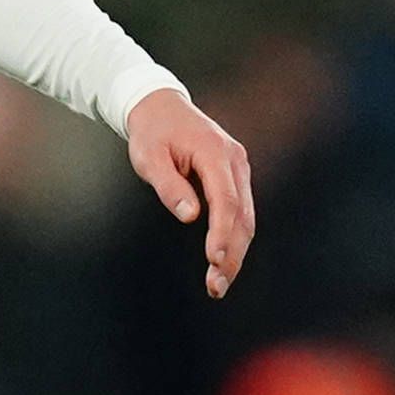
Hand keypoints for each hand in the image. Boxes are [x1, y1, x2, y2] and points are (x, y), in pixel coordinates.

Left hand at [127, 86, 257, 299]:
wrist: (161, 108)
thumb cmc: (151, 133)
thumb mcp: (148, 157)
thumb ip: (169, 186)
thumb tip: (190, 216)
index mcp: (215, 154)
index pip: (225, 200)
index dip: (222, 232)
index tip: (214, 259)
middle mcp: (235, 162)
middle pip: (243, 215)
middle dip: (232, 254)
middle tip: (215, 286)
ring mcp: (239, 170)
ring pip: (246, 218)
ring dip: (235, 252)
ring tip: (217, 284)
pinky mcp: (235, 177)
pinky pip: (240, 212)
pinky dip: (234, 239)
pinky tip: (222, 262)